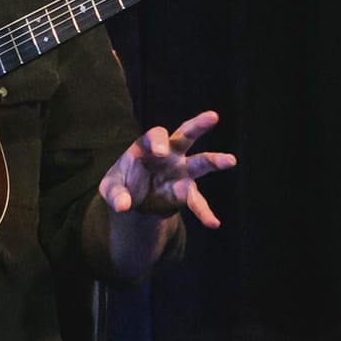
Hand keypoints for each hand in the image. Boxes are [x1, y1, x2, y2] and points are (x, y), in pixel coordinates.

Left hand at [98, 109, 235, 229]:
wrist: (134, 202)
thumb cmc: (122, 185)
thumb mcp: (110, 188)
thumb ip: (115, 195)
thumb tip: (124, 206)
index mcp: (147, 146)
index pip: (155, 135)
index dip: (158, 141)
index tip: (161, 152)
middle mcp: (169, 154)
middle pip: (185, 135)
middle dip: (198, 125)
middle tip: (213, 117)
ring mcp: (181, 171)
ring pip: (200, 162)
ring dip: (215, 161)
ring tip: (231, 160)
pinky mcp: (185, 191)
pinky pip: (196, 201)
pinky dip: (204, 212)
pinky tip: (213, 222)